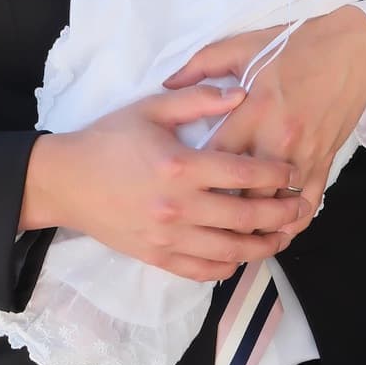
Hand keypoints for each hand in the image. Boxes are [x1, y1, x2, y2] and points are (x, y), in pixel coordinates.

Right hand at [20, 85, 308, 282]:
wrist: (65, 181)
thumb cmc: (108, 140)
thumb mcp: (150, 109)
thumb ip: (197, 100)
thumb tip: (241, 94)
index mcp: (179, 166)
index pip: (242, 173)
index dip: (275, 174)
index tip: (291, 172)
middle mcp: (178, 206)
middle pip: (245, 216)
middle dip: (280, 214)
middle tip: (300, 208)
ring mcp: (167, 237)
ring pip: (229, 251)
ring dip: (262, 246)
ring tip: (281, 237)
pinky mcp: (156, 257)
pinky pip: (201, 270)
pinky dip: (227, 267)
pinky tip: (240, 257)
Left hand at [166, 6, 365, 233]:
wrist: (354, 50)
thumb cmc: (297, 45)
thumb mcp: (243, 45)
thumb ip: (202, 65)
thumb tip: (166, 82)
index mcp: (254, 110)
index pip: (217, 158)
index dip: (195, 177)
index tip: (180, 187)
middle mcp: (278, 139)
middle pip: (243, 191)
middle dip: (221, 208)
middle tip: (199, 219)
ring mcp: (304, 155)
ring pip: (275, 206)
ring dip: (256, 223)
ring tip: (233, 237)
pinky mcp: (325, 162)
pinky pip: (307, 203)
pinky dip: (292, 222)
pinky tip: (276, 232)